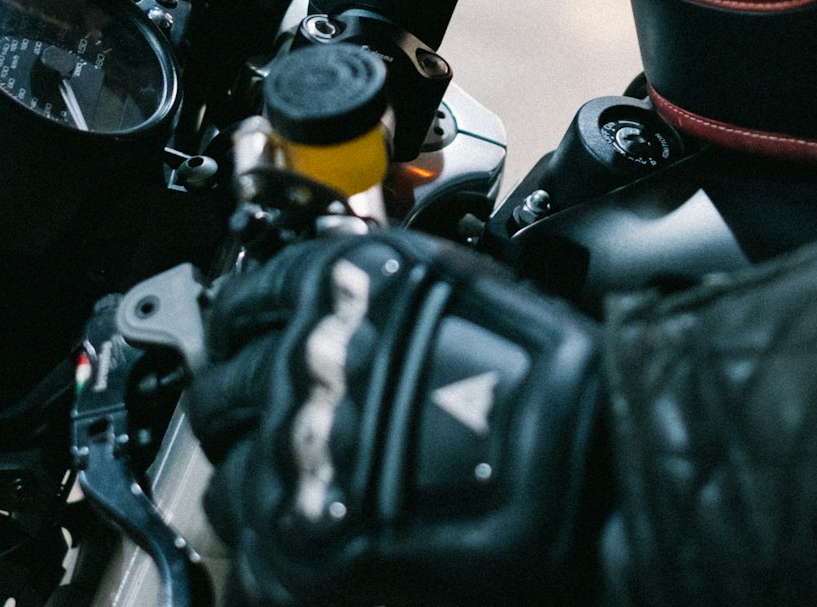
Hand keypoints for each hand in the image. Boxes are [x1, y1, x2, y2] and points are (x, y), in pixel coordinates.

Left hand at [186, 228, 606, 606]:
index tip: (244, 335)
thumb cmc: (554, 380)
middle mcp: (308, 356)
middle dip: (238, 398)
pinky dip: (267, 536)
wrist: (594, 463)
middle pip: (222, 381)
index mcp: (346, 280)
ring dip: (252, 469)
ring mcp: (299, 445)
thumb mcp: (457, 288)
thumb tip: (340, 311)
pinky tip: (302, 530)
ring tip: (291, 480)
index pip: (247, 297)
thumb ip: (381, 299)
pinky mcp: (307, 529)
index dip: (244, 322)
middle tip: (263, 413)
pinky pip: (249, 536)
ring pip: (228, 464)